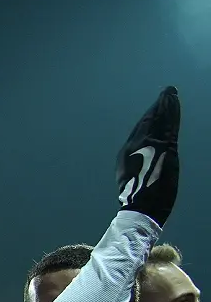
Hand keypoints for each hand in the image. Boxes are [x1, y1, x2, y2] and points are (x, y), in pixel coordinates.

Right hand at [117, 86, 179, 224]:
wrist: (140, 208)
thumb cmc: (138, 201)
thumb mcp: (135, 179)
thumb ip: (140, 165)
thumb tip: (148, 161)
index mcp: (127, 153)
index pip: (140, 131)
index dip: (149, 117)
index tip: (156, 106)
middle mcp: (136, 145)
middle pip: (149, 121)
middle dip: (158, 106)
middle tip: (166, 92)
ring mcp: (150, 145)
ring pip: (159, 120)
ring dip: (166, 105)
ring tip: (171, 92)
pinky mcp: (163, 147)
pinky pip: (168, 125)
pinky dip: (171, 112)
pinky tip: (174, 101)